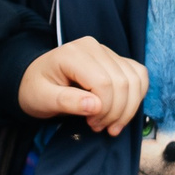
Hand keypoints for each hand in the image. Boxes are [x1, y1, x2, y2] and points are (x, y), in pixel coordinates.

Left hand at [19, 36, 147, 135]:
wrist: (35, 80)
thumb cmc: (36, 90)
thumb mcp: (41, 100)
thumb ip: (66, 102)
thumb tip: (95, 106)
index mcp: (73, 54)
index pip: (103, 83)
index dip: (104, 109)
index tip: (91, 125)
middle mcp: (93, 47)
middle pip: (122, 83)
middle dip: (116, 113)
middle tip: (98, 127)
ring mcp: (107, 51)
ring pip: (135, 80)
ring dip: (128, 108)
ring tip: (110, 124)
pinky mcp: (116, 59)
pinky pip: (139, 76)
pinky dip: (136, 97)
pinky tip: (121, 111)